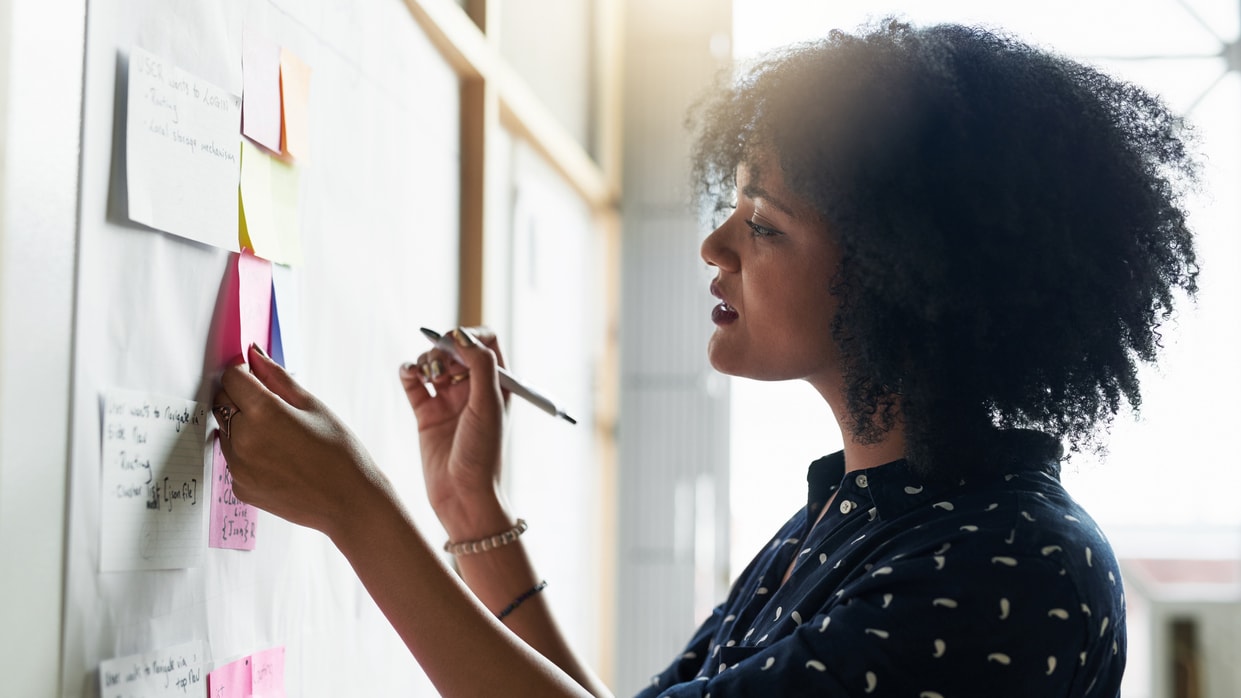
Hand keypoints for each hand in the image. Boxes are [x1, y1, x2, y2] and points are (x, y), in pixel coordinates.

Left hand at [214, 344, 384, 537]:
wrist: (349, 502)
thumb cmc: (339, 452)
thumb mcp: (313, 406)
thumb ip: (277, 378)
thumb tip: (254, 353)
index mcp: (263, 413)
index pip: (231, 377)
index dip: (245, 373)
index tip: (258, 378)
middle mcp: (243, 439)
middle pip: (223, 402)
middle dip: (241, 398)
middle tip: (273, 408)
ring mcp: (238, 467)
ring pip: (225, 431)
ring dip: (242, 426)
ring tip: (280, 438)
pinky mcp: (239, 487)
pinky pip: (233, 459)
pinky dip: (247, 453)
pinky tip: (278, 459)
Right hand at [399, 327, 509, 536]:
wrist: (463, 496)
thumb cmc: (484, 453)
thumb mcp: (489, 405)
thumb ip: (480, 366)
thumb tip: (462, 334)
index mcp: (497, 384)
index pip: (484, 341)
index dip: (468, 335)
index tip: (453, 344)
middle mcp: (473, 389)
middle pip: (455, 349)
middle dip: (443, 348)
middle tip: (439, 366)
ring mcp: (448, 400)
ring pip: (432, 362)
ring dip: (425, 359)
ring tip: (427, 376)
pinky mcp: (425, 414)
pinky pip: (413, 382)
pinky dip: (408, 372)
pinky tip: (409, 374)